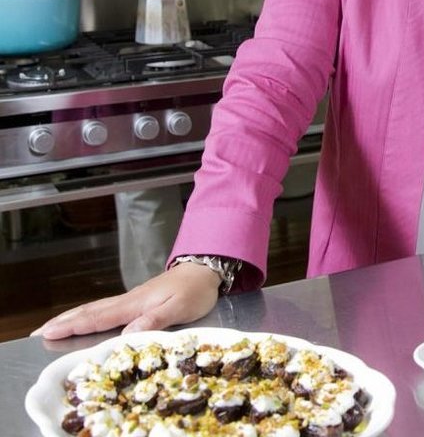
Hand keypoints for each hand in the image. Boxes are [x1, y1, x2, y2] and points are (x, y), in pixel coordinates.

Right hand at [32, 262, 220, 340]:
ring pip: (95, 309)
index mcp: (135, 304)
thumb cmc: (195, 291)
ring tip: (52, 327)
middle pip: (90, 311)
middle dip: (64, 322)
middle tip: (38, 333)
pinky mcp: (138, 302)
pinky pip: (105, 310)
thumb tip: (129, 333)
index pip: (98, 317)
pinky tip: (84, 320)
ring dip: (72, 318)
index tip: (48, 332)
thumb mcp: (180, 307)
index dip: (73, 326)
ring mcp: (132, 300)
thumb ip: (155, 320)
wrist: (206, 269)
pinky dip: (88, 315)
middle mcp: (129, 301)